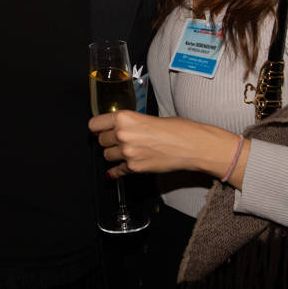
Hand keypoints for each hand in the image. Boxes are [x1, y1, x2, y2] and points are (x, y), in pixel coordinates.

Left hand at [88, 111, 249, 186]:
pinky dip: (116, 171)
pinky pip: (117, 171)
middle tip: (117, 140)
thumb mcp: (147, 117)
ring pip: (107, 156)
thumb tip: (116, 127)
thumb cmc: (177, 128)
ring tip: (126, 151)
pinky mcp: (135, 168)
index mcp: (124, 117)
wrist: (193, 145)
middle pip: (101, 140)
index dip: (97, 127)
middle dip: (108, 140)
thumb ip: (129, 123)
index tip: (99, 129)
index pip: (95, 124)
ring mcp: (127, 153)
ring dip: (114, 154)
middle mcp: (122, 135)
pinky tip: (115, 172)